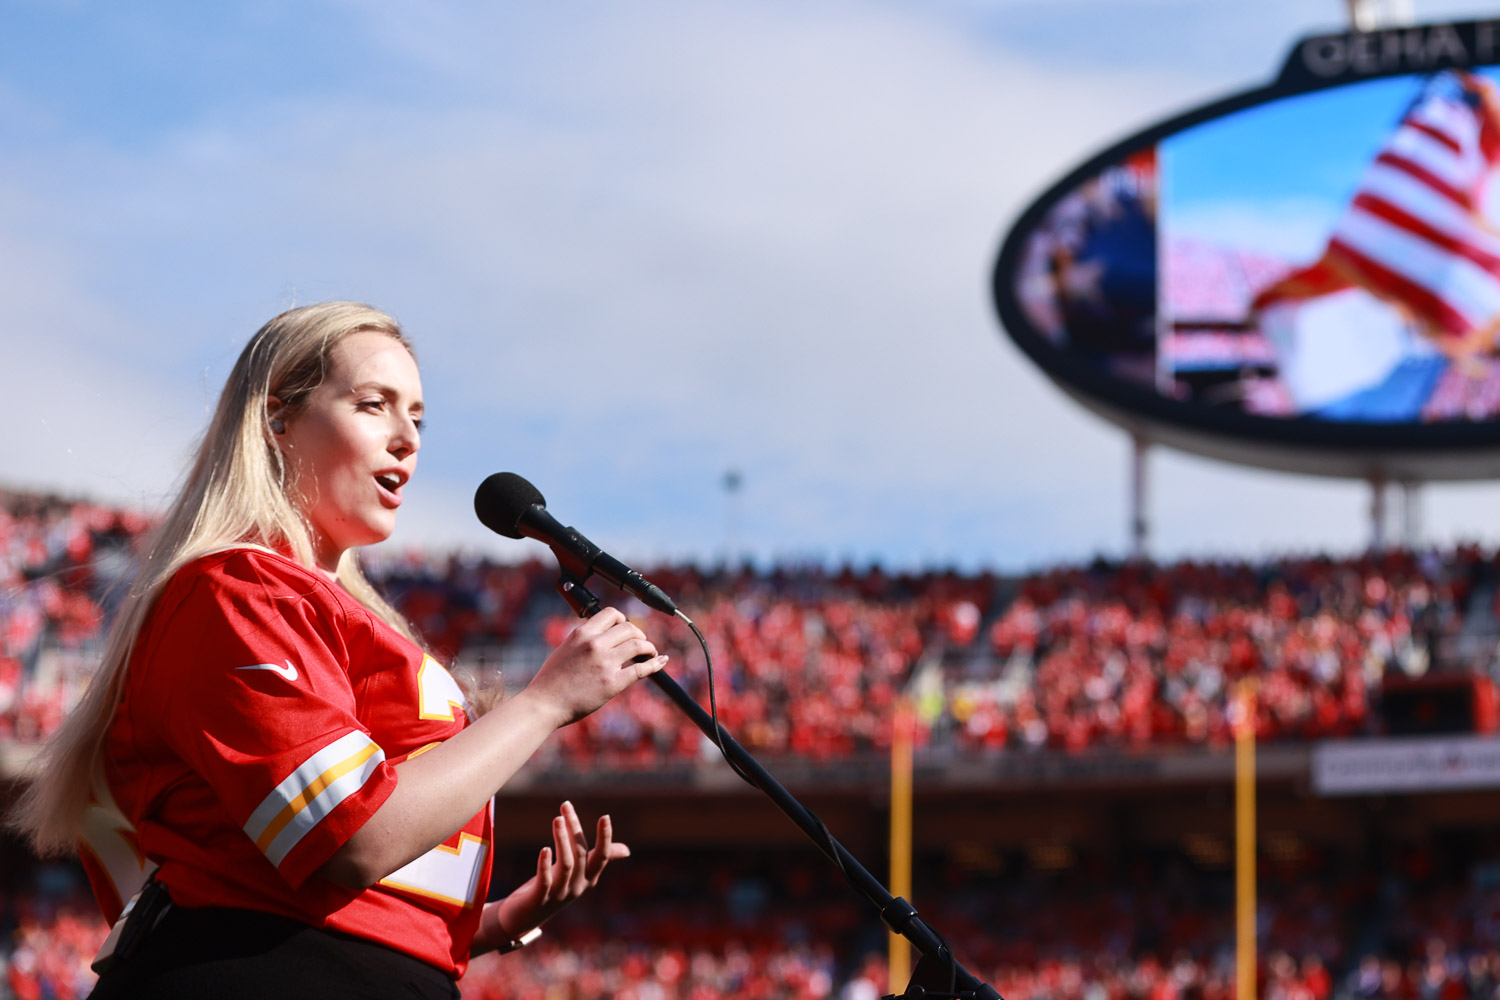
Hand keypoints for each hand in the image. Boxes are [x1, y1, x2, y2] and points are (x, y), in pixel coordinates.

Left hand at [483, 802, 627, 949]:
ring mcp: (560, 894)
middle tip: (565, 805)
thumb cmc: (553, 890)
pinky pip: (545, 881)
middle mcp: (577, 886)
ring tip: (557, 819)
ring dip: (562, 839)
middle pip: (581, 853)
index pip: (601, 856)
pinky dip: (545, 865)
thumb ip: (598, 860)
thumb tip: (627, 850)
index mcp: (588, 878)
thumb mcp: (577, 873)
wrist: (524, 918)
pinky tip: (545, 849)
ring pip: (566, 864)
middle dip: (575, 828)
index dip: (605, 837)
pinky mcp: (540, 899)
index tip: (605, 816)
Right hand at [525, 607, 666, 726]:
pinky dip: (655, 663)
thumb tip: (602, 636)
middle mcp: (595, 644)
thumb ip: (584, 640)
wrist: (544, 703)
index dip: (624, 619)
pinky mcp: (613, 682)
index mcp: (582, 633)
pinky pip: (641, 668)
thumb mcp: (565, 649)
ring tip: (649, 653)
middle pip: (629, 628)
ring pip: (638, 644)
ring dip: (648, 647)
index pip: (612, 614)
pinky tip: (661, 661)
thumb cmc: (551, 681)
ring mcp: (605, 662)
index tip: (626, 628)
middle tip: (641, 643)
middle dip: (639, 634)